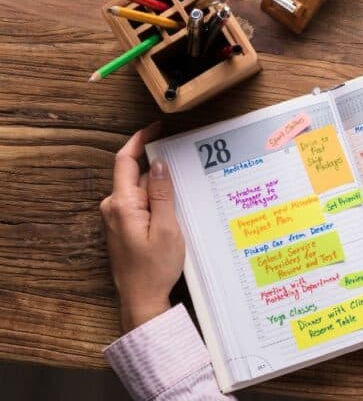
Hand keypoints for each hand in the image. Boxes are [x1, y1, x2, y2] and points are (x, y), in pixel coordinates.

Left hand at [100, 122, 184, 332]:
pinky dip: (155, 198)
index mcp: (122, 204)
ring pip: (138, 189)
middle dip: (156, 164)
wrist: (142, 300)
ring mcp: (116, 219)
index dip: (140, 140)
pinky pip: (139, 204)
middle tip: (184, 158)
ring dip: (158, 184)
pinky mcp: (123, 228)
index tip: (156, 127)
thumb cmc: (155, 268)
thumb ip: (161, 193)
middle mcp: (113, 208)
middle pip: (133, 173)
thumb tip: (157, 164)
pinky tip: (174, 205)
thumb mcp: (167, 228)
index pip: (125, 160)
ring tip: (184, 184)